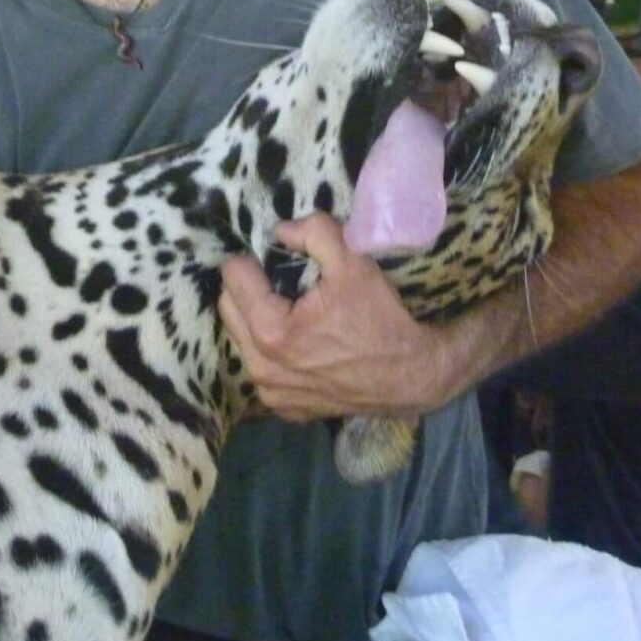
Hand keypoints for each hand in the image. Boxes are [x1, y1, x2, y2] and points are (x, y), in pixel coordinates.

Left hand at [218, 212, 450, 421]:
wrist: (412, 377)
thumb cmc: (381, 319)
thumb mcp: (354, 262)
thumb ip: (314, 232)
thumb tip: (280, 231)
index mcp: (271, 331)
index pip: (232, 276)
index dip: (254, 259)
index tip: (278, 260)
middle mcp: (261, 368)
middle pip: (229, 308)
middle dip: (249, 288)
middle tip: (283, 282)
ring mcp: (271, 394)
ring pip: (242, 339)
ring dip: (257, 320)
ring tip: (293, 312)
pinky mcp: (285, 409)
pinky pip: (262, 369)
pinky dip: (273, 353)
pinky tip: (302, 344)